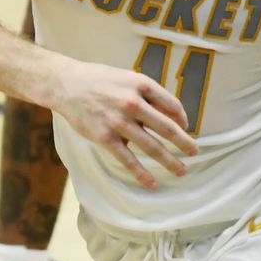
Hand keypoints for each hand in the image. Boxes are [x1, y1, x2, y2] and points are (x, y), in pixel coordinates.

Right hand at [50, 61, 197, 189]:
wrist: (66, 84)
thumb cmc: (98, 80)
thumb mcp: (126, 77)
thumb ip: (146, 94)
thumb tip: (169, 115)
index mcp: (141, 84)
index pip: (172, 105)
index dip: (182, 118)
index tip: (185, 127)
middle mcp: (133, 103)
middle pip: (167, 127)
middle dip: (184, 143)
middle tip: (195, 152)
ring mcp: (119, 122)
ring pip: (152, 146)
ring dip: (169, 161)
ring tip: (181, 171)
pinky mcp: (105, 137)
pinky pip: (128, 159)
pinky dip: (142, 173)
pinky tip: (152, 183)